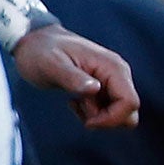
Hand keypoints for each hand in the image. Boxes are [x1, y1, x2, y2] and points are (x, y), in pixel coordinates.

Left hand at [13, 25, 139, 129]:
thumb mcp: (50, 65)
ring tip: (75, 103)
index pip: (130, 102)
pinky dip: (94, 113)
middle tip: (79, 107)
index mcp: (112, 67)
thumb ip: (72, 77)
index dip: (112, 118)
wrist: (34, 42)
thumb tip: (95, 89)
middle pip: (130, 112)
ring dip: (98, 116)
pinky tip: (75, 102)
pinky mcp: (104, 87)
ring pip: (120, 114)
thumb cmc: (39, 52)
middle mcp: (118, 73)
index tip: (87, 121)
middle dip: (106, 119)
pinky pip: (109, 110)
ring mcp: (112, 80)